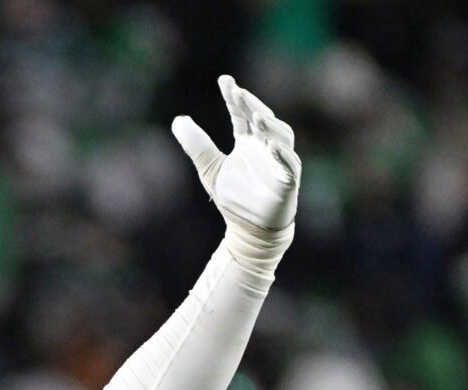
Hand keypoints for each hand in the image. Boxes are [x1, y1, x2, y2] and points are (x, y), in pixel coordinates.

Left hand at [172, 76, 299, 253]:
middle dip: (251, 105)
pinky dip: (282, 154)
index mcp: (247, 142)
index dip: (234, 98)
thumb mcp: (209, 168)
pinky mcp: (288, 181)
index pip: (241, 114)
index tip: (225, 80)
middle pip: (261, 119)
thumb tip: (178, 119)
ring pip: (280, 136)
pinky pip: (290, 165)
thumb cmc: (234, 198)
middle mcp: (265, 147)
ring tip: (255, 117)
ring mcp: (279, 162)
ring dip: (269, 126)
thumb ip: (196, 145)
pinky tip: (272, 145)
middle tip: (237, 92)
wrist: (249, 231)